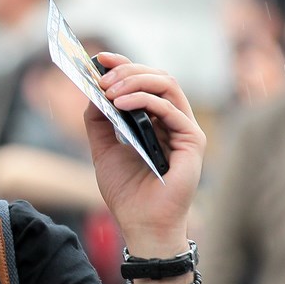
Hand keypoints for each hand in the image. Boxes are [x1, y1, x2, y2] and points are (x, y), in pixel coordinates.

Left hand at [84, 53, 205, 255]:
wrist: (141, 224)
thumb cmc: (126, 192)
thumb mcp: (103, 151)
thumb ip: (99, 123)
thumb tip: (91, 93)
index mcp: (154, 121)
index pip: (144, 83)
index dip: (124, 65)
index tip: (99, 59)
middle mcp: (173, 121)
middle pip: (158, 78)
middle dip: (127, 70)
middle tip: (101, 75)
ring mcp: (185, 130)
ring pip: (168, 86)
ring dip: (135, 81)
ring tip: (108, 90)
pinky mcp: (193, 142)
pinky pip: (171, 110)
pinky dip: (145, 102)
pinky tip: (121, 105)